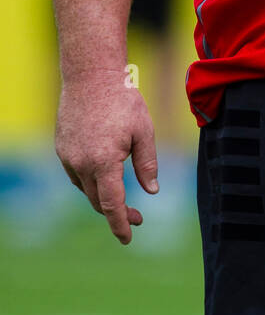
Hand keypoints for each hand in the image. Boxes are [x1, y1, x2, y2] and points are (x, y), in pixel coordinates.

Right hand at [55, 71, 158, 244]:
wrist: (91, 75)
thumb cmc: (123, 101)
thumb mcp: (144, 131)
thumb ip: (147, 164)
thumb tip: (152, 192)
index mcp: (104, 163)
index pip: (111, 205)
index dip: (120, 224)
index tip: (128, 239)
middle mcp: (81, 164)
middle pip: (97, 201)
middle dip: (117, 213)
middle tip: (138, 217)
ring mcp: (68, 157)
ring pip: (84, 189)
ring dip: (102, 198)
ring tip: (123, 198)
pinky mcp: (62, 148)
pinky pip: (76, 175)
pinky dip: (90, 182)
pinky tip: (104, 177)